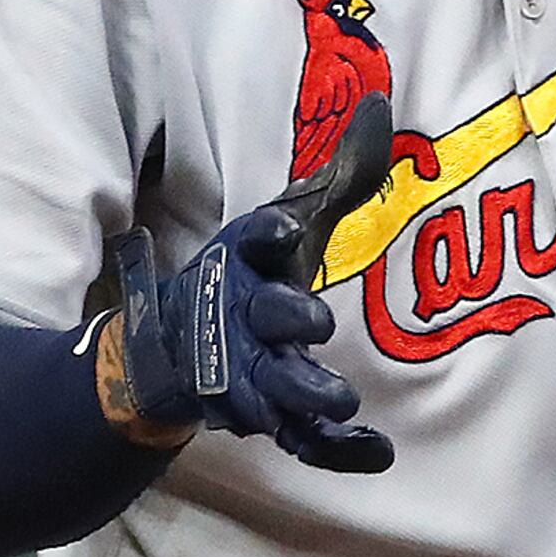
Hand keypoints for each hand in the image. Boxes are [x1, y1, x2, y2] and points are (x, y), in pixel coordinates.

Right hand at [108, 95, 399, 472]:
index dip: (267, 233)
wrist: (175, 350)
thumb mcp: (287, 222)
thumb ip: (339, 175)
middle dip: (288, 320)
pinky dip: (339, 450)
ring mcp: (249, 373)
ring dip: (306, 395)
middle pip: (265, 318)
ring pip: (276, 388)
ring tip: (341, 403)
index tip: (282, 228)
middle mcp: (242, 317)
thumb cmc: (250, 277)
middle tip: (318, 323)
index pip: (256, 241)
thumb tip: (380, 104)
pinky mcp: (264, 416)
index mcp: (246, 263)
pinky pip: (303, 440)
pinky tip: (379, 452)